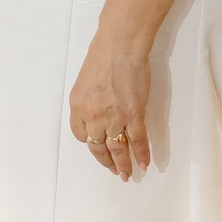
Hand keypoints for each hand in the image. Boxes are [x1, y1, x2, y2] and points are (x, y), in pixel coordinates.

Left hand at [69, 21, 151, 177]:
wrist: (120, 47)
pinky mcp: (134, 115)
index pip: (80, 135)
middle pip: (98, 146)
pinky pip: (137, 140)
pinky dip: (141, 154)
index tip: (97, 145)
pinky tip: (144, 163)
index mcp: (77, 106)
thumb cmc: (102, 57)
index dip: (90, 142)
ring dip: (123, 164)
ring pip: (118, 148)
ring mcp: (114, 118)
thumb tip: (97, 115)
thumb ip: (88, 101)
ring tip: (127, 174)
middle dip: (106, 161)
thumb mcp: (84, 82)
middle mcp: (93, 116)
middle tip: (114, 171)